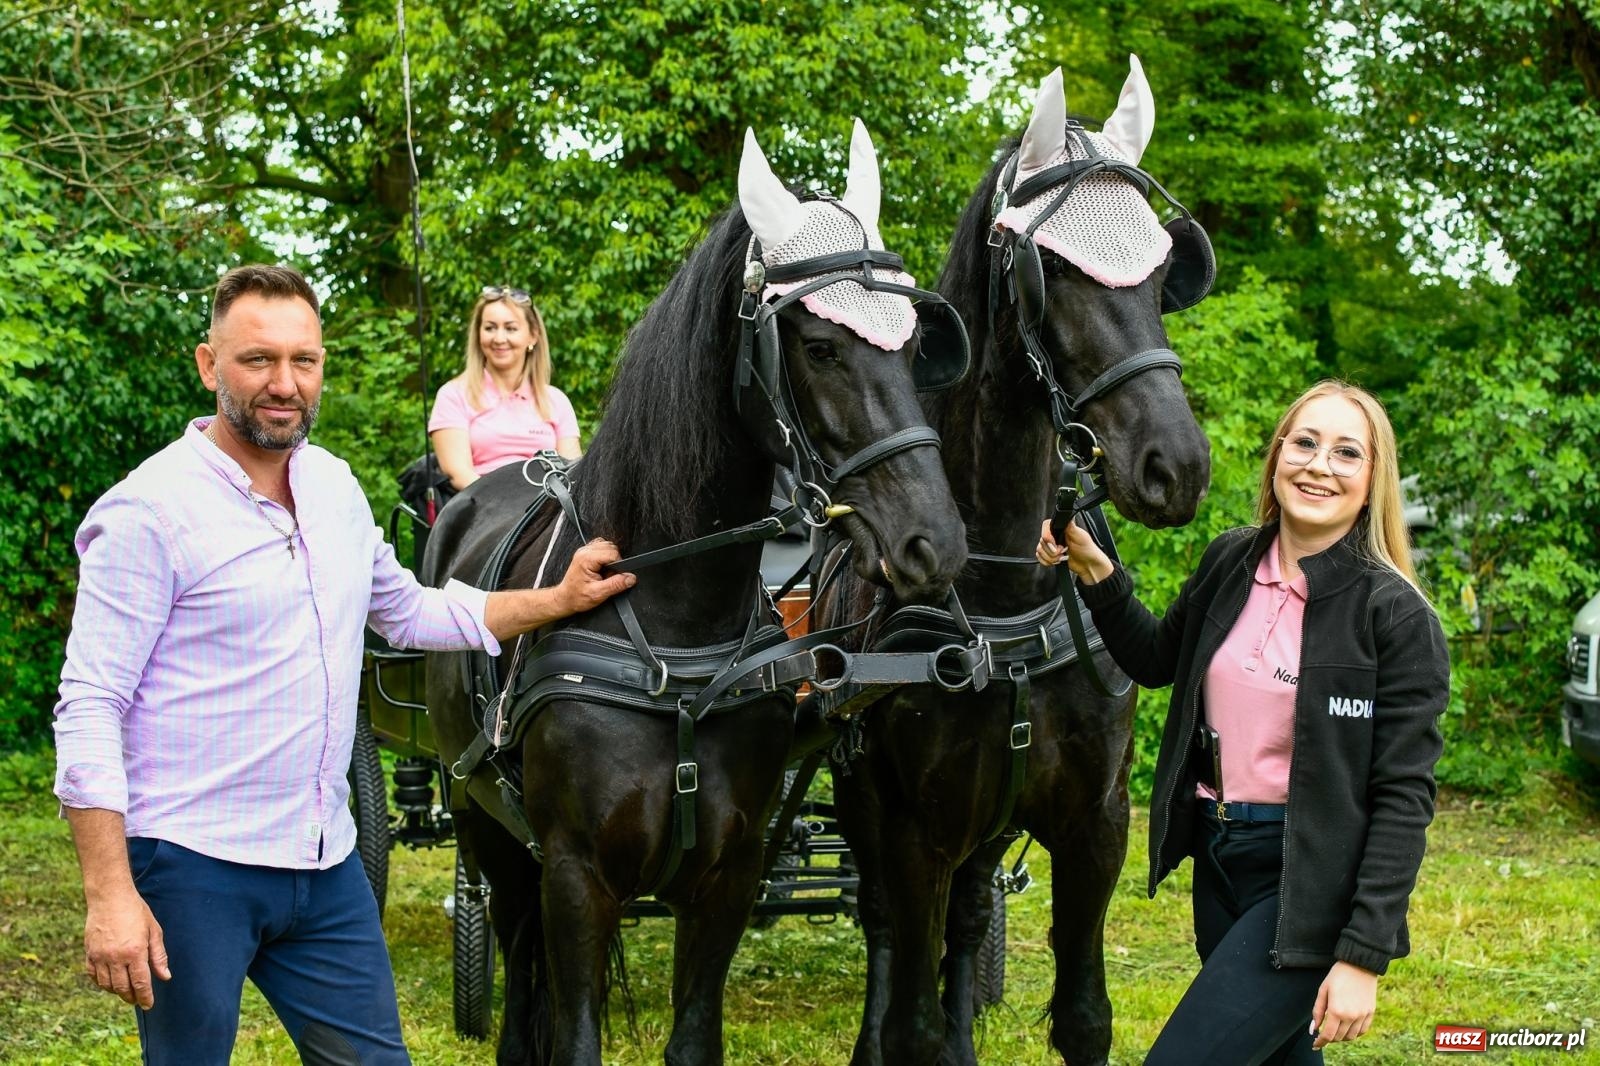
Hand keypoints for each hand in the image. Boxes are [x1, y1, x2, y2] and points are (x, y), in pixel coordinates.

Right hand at [83, 888, 169, 1008]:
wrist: (110, 897)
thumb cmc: (136, 911)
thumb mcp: (153, 930)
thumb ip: (159, 956)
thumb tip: (165, 977)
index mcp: (135, 952)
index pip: (141, 983)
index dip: (145, 997)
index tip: (148, 1005)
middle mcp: (115, 957)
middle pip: (123, 988)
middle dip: (131, 997)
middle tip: (138, 1000)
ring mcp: (100, 956)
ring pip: (107, 985)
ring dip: (117, 992)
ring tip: (126, 992)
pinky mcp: (89, 953)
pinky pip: (93, 976)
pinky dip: (101, 983)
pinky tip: (109, 983)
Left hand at [556, 538, 636, 614]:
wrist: (565, 599)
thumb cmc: (576, 597)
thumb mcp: (598, 594)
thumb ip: (616, 584)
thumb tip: (630, 578)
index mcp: (587, 559)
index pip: (612, 553)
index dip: (618, 566)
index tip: (612, 576)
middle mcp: (584, 552)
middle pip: (611, 547)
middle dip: (614, 562)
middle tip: (607, 576)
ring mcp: (584, 551)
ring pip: (607, 546)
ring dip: (610, 559)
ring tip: (603, 573)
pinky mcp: (586, 553)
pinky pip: (602, 548)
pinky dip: (606, 557)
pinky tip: (602, 567)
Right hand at [1036, 518, 1114, 584]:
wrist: (1088, 565)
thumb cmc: (1087, 550)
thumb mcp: (1079, 536)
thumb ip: (1070, 526)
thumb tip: (1065, 514)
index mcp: (1061, 528)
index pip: (1046, 526)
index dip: (1048, 537)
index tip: (1055, 545)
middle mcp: (1055, 536)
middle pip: (1042, 541)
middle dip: (1052, 550)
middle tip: (1063, 551)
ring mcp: (1052, 546)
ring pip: (1040, 550)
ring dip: (1051, 557)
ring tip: (1062, 557)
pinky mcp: (1050, 555)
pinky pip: (1040, 557)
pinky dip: (1047, 561)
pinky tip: (1057, 561)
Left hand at [1310, 960, 1377, 1049]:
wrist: (1359, 965)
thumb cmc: (1338, 976)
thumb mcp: (1323, 991)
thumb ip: (1318, 1011)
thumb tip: (1313, 1029)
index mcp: (1336, 1011)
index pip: (1328, 1035)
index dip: (1320, 1042)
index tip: (1315, 1045)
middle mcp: (1351, 1016)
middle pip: (1339, 1037)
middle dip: (1329, 1039)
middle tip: (1323, 1035)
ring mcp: (1362, 1016)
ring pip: (1351, 1037)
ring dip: (1341, 1037)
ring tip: (1335, 1030)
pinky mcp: (1370, 1013)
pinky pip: (1362, 1031)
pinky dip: (1354, 1033)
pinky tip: (1347, 1028)